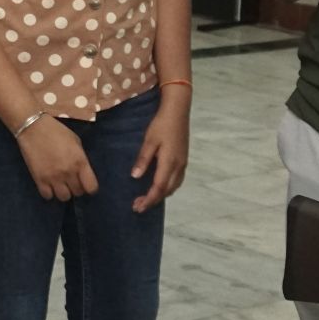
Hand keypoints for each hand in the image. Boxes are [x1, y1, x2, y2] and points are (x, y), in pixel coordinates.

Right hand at [16, 115, 98, 201]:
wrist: (32, 126)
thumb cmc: (56, 130)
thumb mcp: (75, 141)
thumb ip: (80, 158)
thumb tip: (81, 172)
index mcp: (79, 161)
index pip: (91, 187)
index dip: (89, 187)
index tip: (84, 182)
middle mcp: (68, 172)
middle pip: (78, 193)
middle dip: (75, 187)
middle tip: (69, 178)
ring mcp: (53, 177)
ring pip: (64, 198)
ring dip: (63, 191)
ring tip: (59, 182)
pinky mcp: (39, 179)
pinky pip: (48, 196)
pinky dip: (49, 192)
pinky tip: (48, 183)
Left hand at [131, 90, 189, 212]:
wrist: (178, 111)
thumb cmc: (161, 124)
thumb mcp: (150, 141)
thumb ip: (143, 159)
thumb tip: (135, 177)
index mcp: (169, 163)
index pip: (158, 188)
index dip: (148, 199)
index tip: (137, 207)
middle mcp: (178, 167)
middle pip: (166, 190)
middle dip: (153, 200)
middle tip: (138, 206)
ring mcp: (183, 164)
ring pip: (173, 187)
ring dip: (161, 195)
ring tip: (147, 199)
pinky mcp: (184, 159)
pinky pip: (176, 180)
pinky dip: (167, 187)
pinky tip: (160, 186)